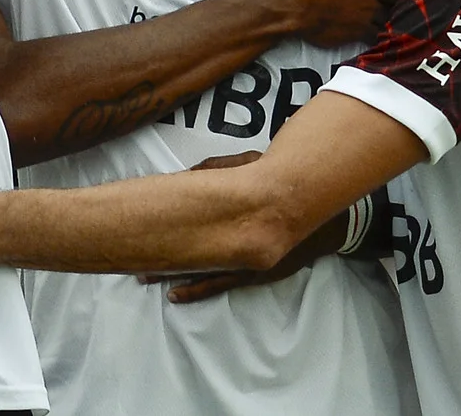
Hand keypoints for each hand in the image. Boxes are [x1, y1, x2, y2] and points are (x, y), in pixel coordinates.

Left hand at [145, 153, 342, 302]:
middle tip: (134, 260)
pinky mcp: (253, 274)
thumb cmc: (284, 185)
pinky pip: (219, 284)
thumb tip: (187, 173)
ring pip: (201, 271)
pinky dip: (197, 289)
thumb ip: (221, 168)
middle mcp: (239, 240)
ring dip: (173, 275)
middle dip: (163, 255)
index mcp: (236, 210)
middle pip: (192, 248)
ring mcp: (245, 261)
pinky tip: (176, 295)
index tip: (140, 224)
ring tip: (145, 278)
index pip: (193, 217)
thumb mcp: (254, 165)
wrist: (327, 222)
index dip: (166, 222)